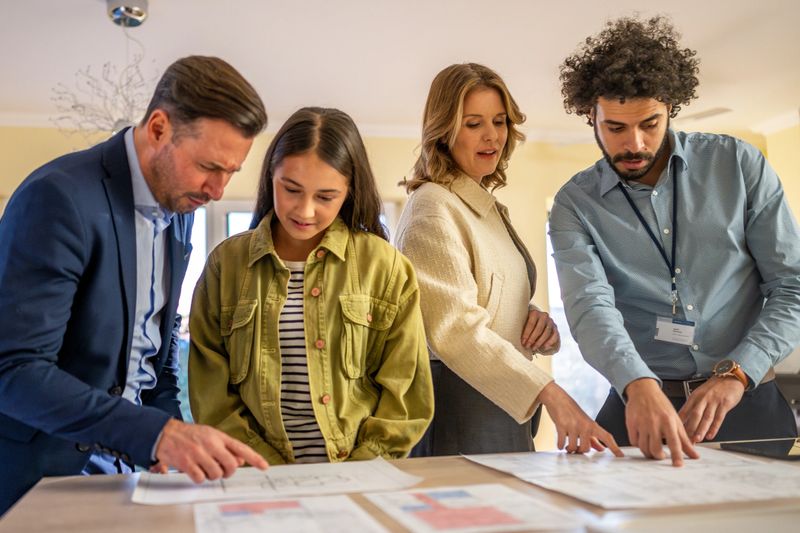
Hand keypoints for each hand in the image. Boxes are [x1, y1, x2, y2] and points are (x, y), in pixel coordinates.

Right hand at [154, 419, 268, 482]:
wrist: (166, 433)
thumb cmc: (190, 435)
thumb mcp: (211, 436)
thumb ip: (226, 447)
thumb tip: (241, 460)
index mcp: (219, 436)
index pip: (241, 448)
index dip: (254, 458)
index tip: (264, 466)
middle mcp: (211, 444)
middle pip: (231, 466)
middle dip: (228, 472)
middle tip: (221, 470)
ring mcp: (199, 454)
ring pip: (216, 474)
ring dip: (212, 476)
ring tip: (205, 468)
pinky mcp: (187, 463)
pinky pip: (200, 478)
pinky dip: (199, 478)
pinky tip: (195, 471)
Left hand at [521, 309, 558, 353]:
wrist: (537, 326)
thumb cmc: (526, 327)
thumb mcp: (523, 325)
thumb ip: (520, 328)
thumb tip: (515, 337)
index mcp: (534, 313)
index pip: (531, 323)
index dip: (526, 334)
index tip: (523, 342)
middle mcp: (544, 315)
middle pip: (539, 328)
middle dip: (532, 339)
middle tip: (527, 346)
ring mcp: (551, 322)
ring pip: (546, 332)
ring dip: (539, 342)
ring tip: (533, 348)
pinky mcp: (555, 328)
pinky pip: (554, 336)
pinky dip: (549, 342)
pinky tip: (543, 348)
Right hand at [538, 382, 622, 456]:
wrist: (557, 398)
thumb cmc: (571, 411)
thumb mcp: (585, 422)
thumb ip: (593, 438)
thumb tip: (602, 449)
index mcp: (592, 425)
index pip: (607, 437)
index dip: (614, 447)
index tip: (621, 456)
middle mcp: (584, 425)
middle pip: (586, 448)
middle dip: (580, 451)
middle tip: (575, 449)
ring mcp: (573, 426)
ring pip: (573, 447)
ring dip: (569, 449)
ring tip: (567, 446)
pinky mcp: (561, 426)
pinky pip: (562, 443)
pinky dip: (560, 446)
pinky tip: (560, 444)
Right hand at [624, 378, 699, 465]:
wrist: (644, 390)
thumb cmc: (661, 405)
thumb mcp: (676, 420)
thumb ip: (684, 439)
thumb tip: (695, 455)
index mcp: (669, 421)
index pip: (674, 442)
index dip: (676, 455)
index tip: (678, 465)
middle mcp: (655, 422)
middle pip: (655, 449)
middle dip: (659, 457)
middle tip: (661, 456)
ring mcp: (641, 423)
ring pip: (643, 447)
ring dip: (648, 453)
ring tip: (652, 450)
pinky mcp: (631, 423)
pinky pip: (634, 441)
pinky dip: (638, 444)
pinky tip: (643, 441)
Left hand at [678, 377, 744, 442]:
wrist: (729, 376)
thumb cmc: (714, 387)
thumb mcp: (700, 394)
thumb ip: (693, 407)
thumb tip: (683, 421)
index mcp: (694, 397)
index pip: (684, 411)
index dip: (679, 423)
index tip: (675, 433)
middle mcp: (702, 399)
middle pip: (694, 416)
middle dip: (689, 429)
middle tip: (685, 440)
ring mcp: (713, 402)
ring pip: (706, 418)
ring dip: (701, 429)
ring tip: (697, 439)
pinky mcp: (724, 404)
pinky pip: (719, 417)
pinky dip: (714, 427)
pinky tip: (711, 435)